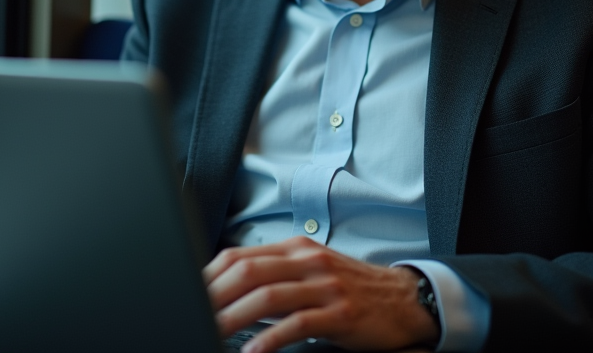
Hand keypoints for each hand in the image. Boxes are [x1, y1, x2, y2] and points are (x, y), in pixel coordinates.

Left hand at [203, 236, 439, 352]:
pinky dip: (271, 340)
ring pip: (268, 297)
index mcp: (294, 249)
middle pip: (248, 272)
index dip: (209, 276)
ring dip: (234, 318)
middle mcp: (307, 261)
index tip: (190, 295)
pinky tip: (253, 352)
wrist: (403, 299)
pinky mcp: (340, 313)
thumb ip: (274, 272)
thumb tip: (228, 286)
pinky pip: (297, 324)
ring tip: (213, 333)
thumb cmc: (349, 287)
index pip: (239, 256)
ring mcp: (325, 286)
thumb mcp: (310, 269)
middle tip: (193, 314)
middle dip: (214, 296)